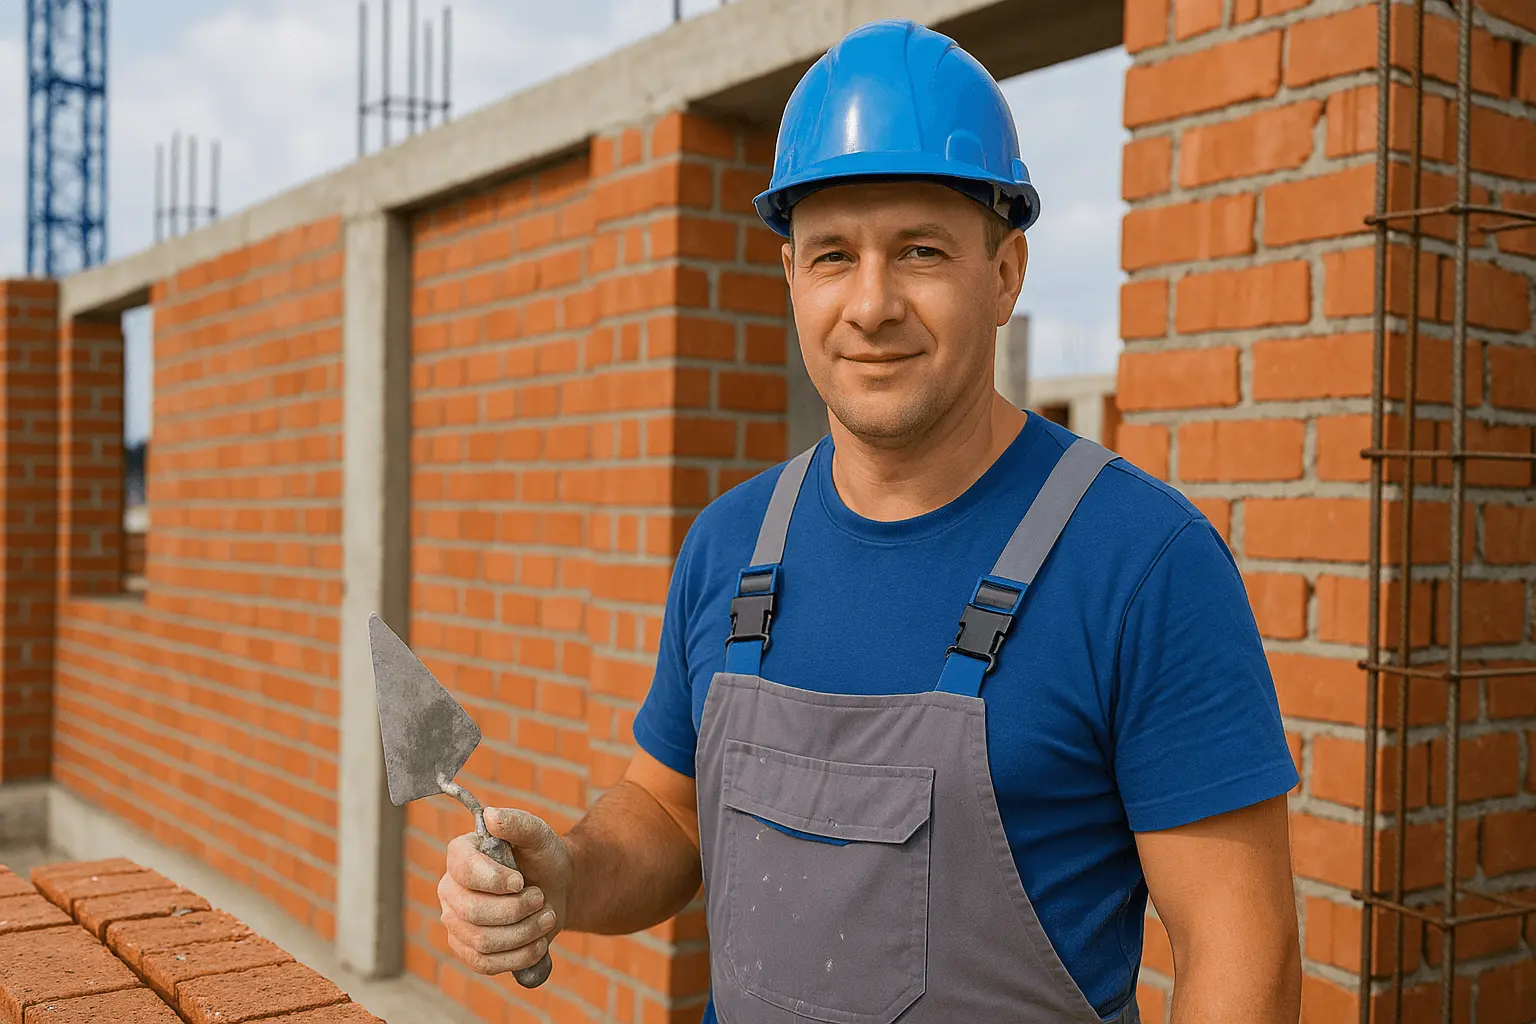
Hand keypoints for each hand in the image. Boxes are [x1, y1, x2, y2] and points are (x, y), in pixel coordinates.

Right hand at [438, 807, 573, 975]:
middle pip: (473, 912)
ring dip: (524, 933)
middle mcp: (450, 889)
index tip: (521, 881)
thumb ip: (517, 823)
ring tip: (545, 917)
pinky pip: (486, 963)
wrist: (556, 889)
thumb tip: (491, 816)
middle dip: (516, 909)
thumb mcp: (538, 835)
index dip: (494, 880)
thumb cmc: (542, 858)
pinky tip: (536, 942)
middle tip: (540, 898)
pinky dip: (518, 956)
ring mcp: (455, 922)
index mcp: (460, 855)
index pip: (463, 870)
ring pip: (482, 941)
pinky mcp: (467, 950)